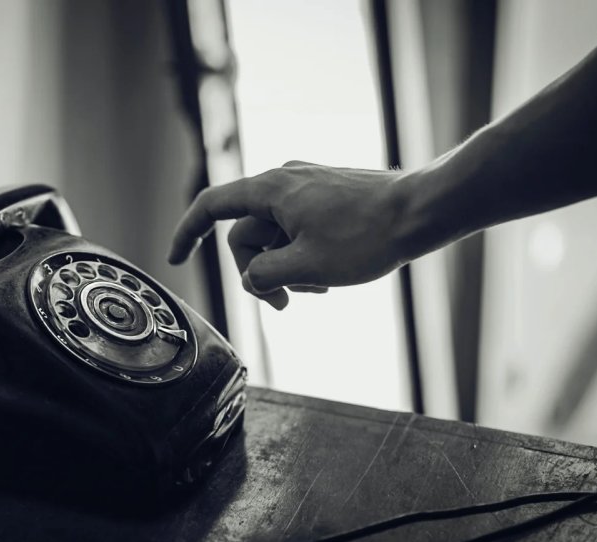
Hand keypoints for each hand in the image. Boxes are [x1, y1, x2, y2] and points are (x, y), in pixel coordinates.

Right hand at [168, 161, 409, 308]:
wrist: (422, 210)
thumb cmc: (368, 235)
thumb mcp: (307, 266)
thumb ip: (264, 277)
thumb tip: (252, 280)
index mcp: (269, 190)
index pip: (210, 207)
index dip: (186, 233)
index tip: (174, 258)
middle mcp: (283, 181)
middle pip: (247, 234)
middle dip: (259, 272)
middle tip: (287, 304)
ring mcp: (306, 187)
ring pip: (275, 235)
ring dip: (286, 267)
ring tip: (320, 286)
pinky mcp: (326, 196)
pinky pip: (298, 228)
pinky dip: (303, 254)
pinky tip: (330, 273)